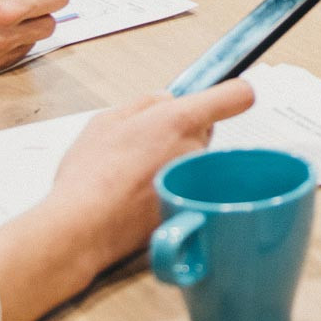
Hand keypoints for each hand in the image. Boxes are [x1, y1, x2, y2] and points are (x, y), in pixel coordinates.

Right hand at [0, 79, 256, 320]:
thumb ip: (144, 104)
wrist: (83, 228)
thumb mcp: (107, 120)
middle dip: (185, 131)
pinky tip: (139, 194)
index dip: (234, 92)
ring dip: (176, 160)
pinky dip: (170, 187)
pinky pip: (187, 187)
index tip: (228, 94)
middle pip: (207, 130)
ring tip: (136, 173)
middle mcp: (196, 149)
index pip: (236, 96)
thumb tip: (165, 100)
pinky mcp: (190, 208)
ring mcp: (196, 182)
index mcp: (181, 120)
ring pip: (195, 160)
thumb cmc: (90, 174)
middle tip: (147, 142)